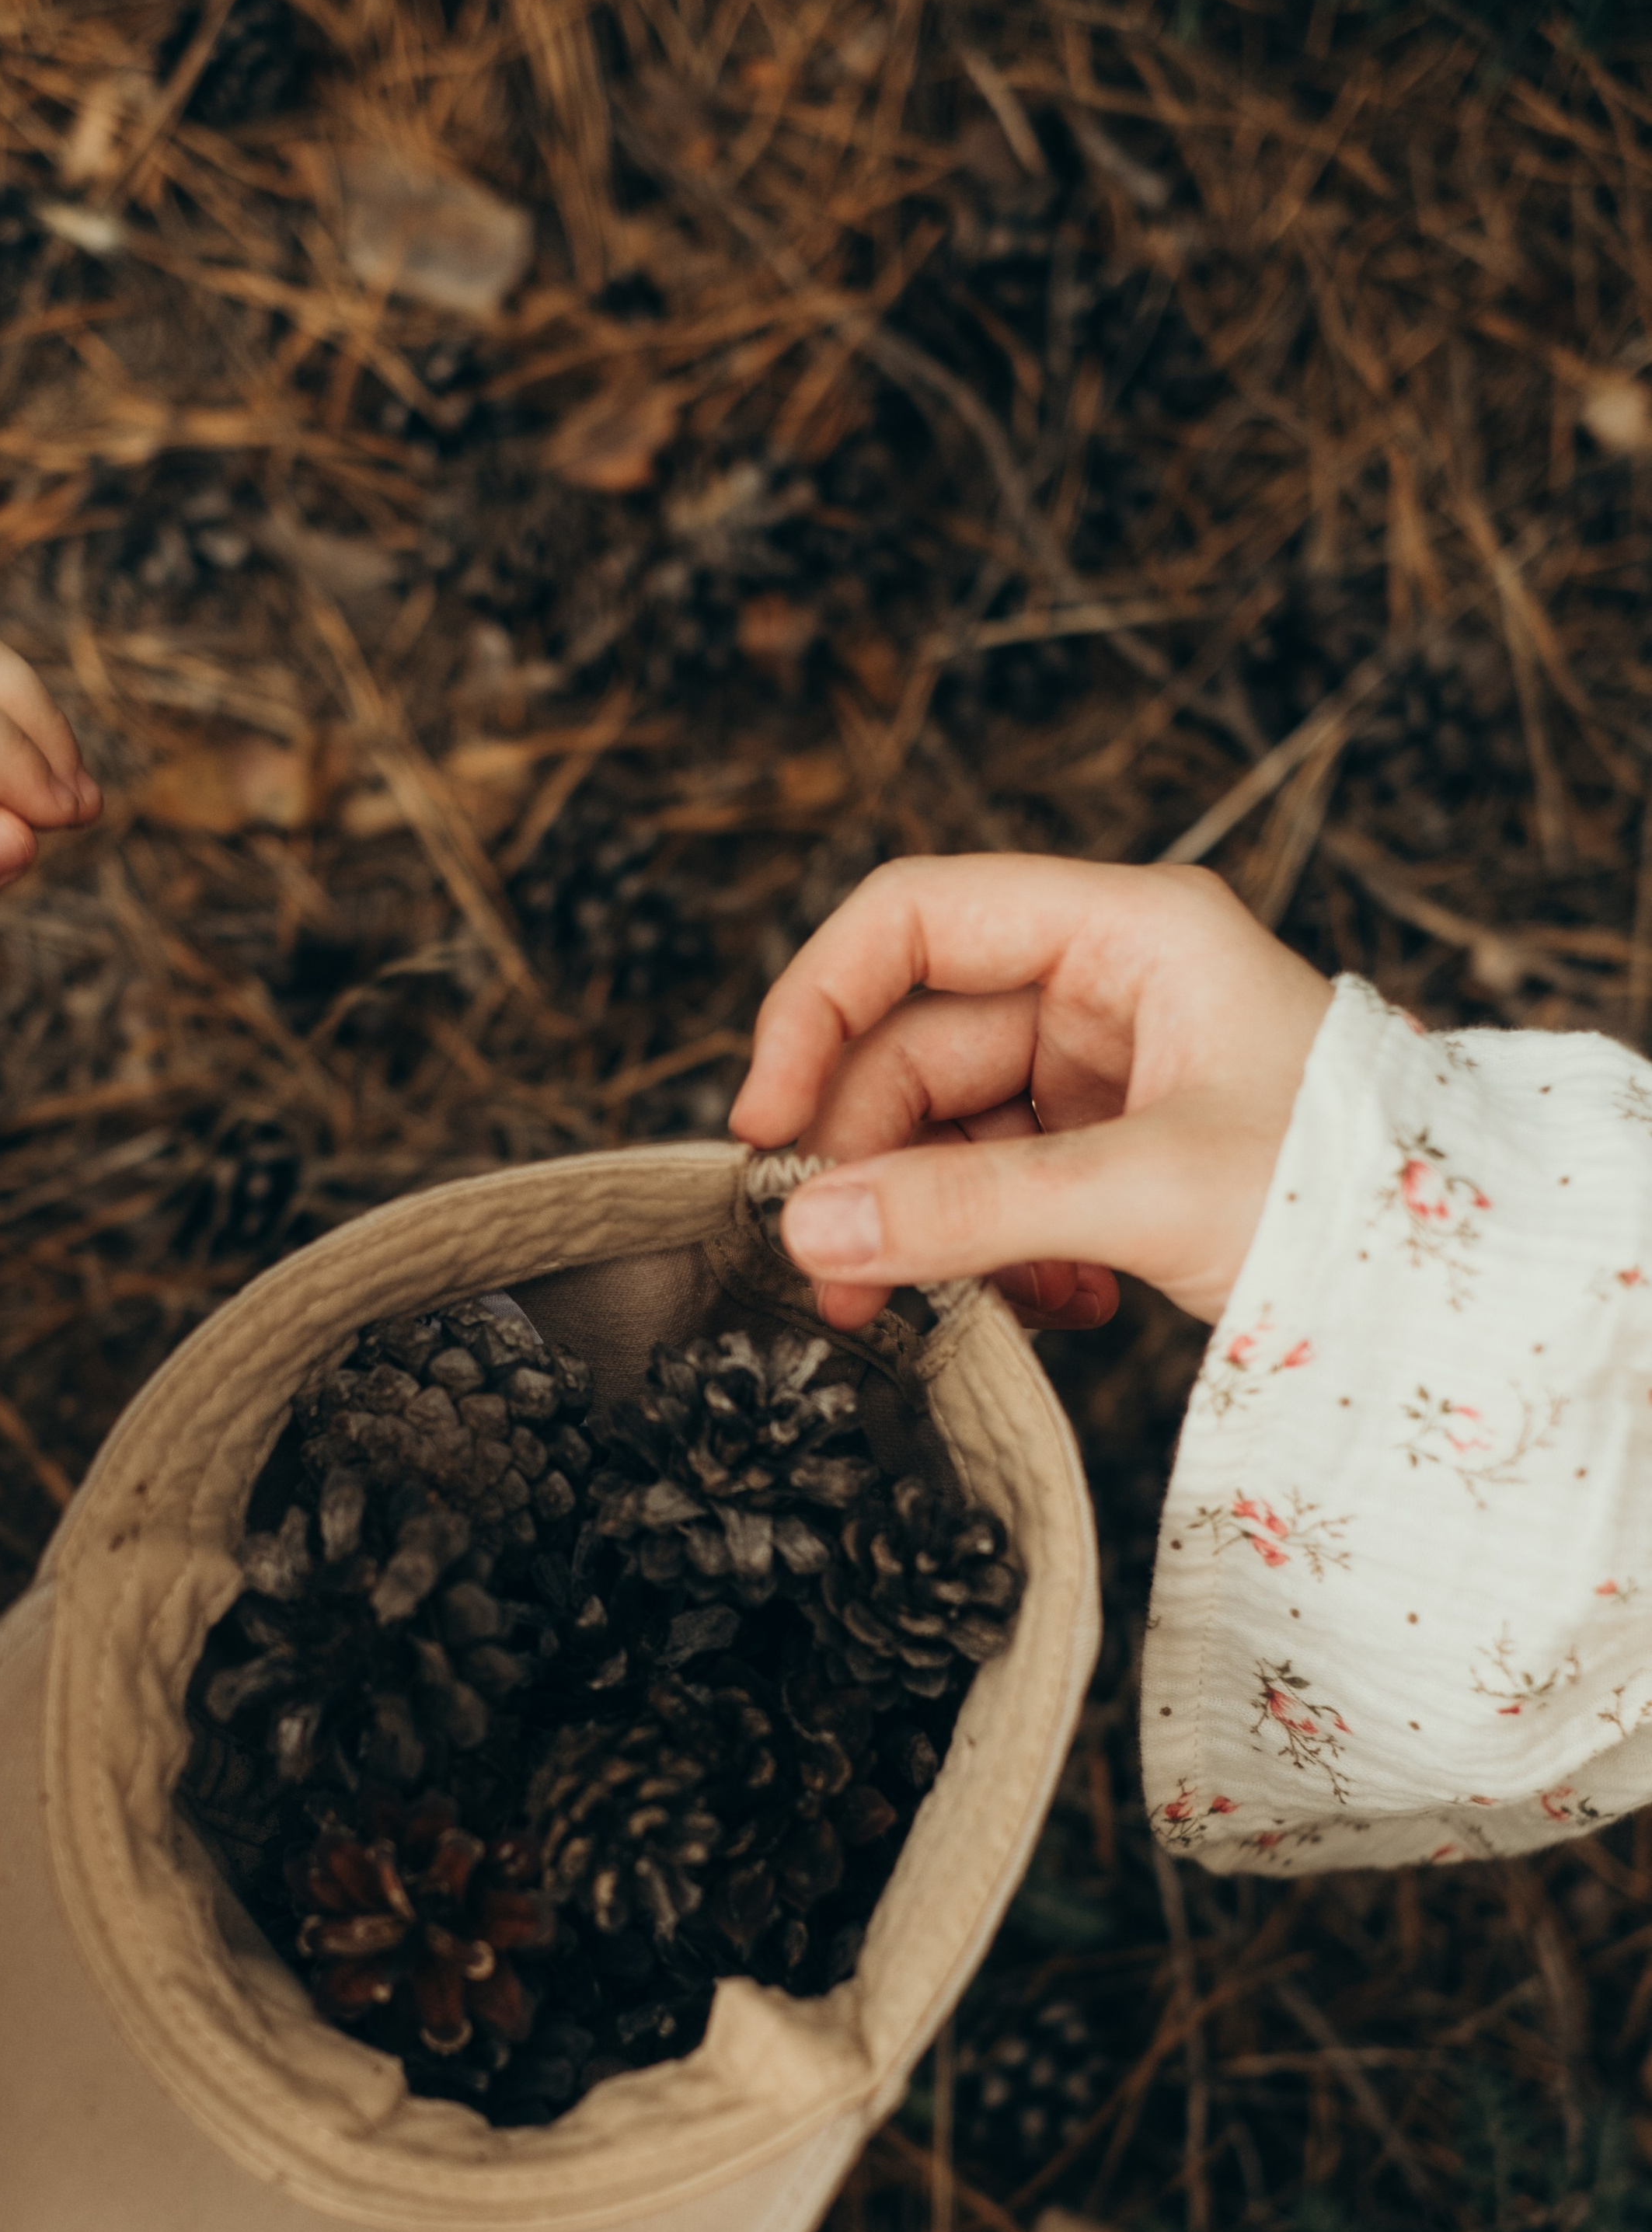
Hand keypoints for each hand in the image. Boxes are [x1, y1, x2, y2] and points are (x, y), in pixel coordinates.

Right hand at [731, 855, 1332, 1331]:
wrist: (1464, 1295)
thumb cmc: (1349, 1198)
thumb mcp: (1147, 1193)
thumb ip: (970, 1212)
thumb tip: (811, 1230)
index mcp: (1128, 932)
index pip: (915, 920)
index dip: (817, 1005)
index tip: (766, 1122)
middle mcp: (1111, 986)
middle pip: (918, 1044)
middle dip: (867, 1159)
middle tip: (830, 1270)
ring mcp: (1113, 1072)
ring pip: (953, 1131)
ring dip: (927, 1226)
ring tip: (916, 1311)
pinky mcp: (1121, 1155)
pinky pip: (1006, 1190)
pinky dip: (1002, 1256)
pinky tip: (1055, 1307)